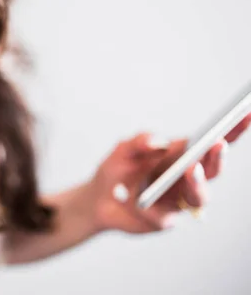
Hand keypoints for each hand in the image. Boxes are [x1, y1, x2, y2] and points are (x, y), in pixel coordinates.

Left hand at [90, 114, 250, 233]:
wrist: (96, 198)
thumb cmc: (116, 170)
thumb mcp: (122, 150)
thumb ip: (138, 142)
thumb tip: (159, 142)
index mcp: (181, 156)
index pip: (212, 143)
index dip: (232, 130)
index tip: (244, 113)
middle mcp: (187, 179)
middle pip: (213, 170)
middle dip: (217, 157)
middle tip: (217, 144)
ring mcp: (178, 201)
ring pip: (200, 197)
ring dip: (198, 184)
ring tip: (190, 170)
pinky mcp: (164, 221)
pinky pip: (164, 216)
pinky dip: (151, 209)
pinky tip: (141, 204)